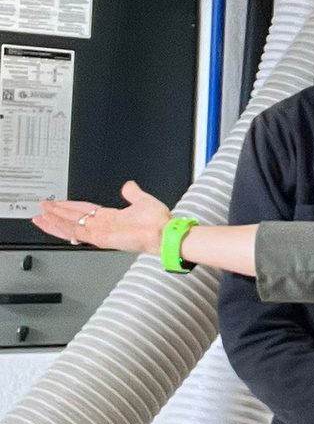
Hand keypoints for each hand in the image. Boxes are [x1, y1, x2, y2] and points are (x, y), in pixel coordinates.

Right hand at [32, 180, 170, 255]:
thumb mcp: (143, 200)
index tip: (58, 203)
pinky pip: (75, 231)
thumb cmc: (158, 222)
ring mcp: (99, 233)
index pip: (84, 211)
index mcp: (111, 218)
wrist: (164, 233)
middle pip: (73, 218)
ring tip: (40, 215)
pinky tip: (51, 220)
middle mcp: (103, 226)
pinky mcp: (99, 238)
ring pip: (70, 226)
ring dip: (54, 220)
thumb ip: (133, 193)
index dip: (69, 207)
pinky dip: (61, 225)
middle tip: (42, 208)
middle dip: (56, 213)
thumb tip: (128, 185)